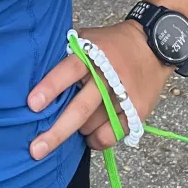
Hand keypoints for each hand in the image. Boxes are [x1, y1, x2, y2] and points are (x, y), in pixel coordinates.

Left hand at [27, 20, 174, 157]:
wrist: (154, 45)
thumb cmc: (112, 42)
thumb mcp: (89, 38)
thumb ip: (69, 54)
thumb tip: (39, 74)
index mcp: (92, 55)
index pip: (68, 71)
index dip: (50, 88)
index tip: (32, 105)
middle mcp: (107, 77)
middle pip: (80, 109)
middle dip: (56, 132)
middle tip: (35, 149)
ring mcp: (123, 97)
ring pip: (92, 126)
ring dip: (77, 130)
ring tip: (74, 122)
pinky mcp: (136, 112)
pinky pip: (110, 136)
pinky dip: (95, 140)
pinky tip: (90, 134)